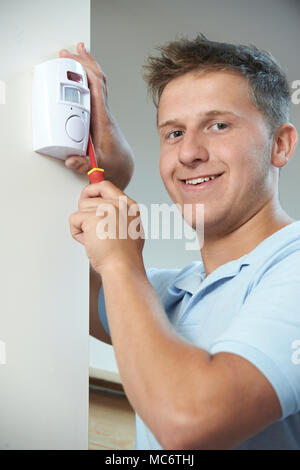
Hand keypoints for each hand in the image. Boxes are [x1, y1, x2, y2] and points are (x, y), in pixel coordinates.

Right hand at [59, 43, 133, 187]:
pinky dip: (88, 77)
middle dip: (84, 64)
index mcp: (103, 121)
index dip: (86, 74)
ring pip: (97, 83)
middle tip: (69, 51)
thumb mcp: (97, 166)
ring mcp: (102, 112)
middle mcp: (104, 113)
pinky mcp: (99, 114)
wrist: (124, 165)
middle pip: (97, 81)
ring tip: (77, 52)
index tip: (74, 63)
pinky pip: (95, 90)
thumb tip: (70, 161)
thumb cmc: (113, 164)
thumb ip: (83, 165)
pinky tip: (82, 72)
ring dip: (87, 66)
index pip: (96, 91)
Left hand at [69, 180, 144, 273]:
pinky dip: (77, 233)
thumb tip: (102, 207)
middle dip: (86, 215)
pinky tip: (90, 242)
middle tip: (93, 230)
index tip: (87, 197)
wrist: (123, 268)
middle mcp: (119, 204)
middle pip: (89, 198)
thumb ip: (119, 215)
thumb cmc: (125, 256)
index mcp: (129, 206)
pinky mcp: (93, 217)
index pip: (105, 186)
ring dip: (83, 225)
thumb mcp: (130, 229)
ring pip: (81, 207)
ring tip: (96, 239)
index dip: (92, 190)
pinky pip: (74, 219)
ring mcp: (107, 209)